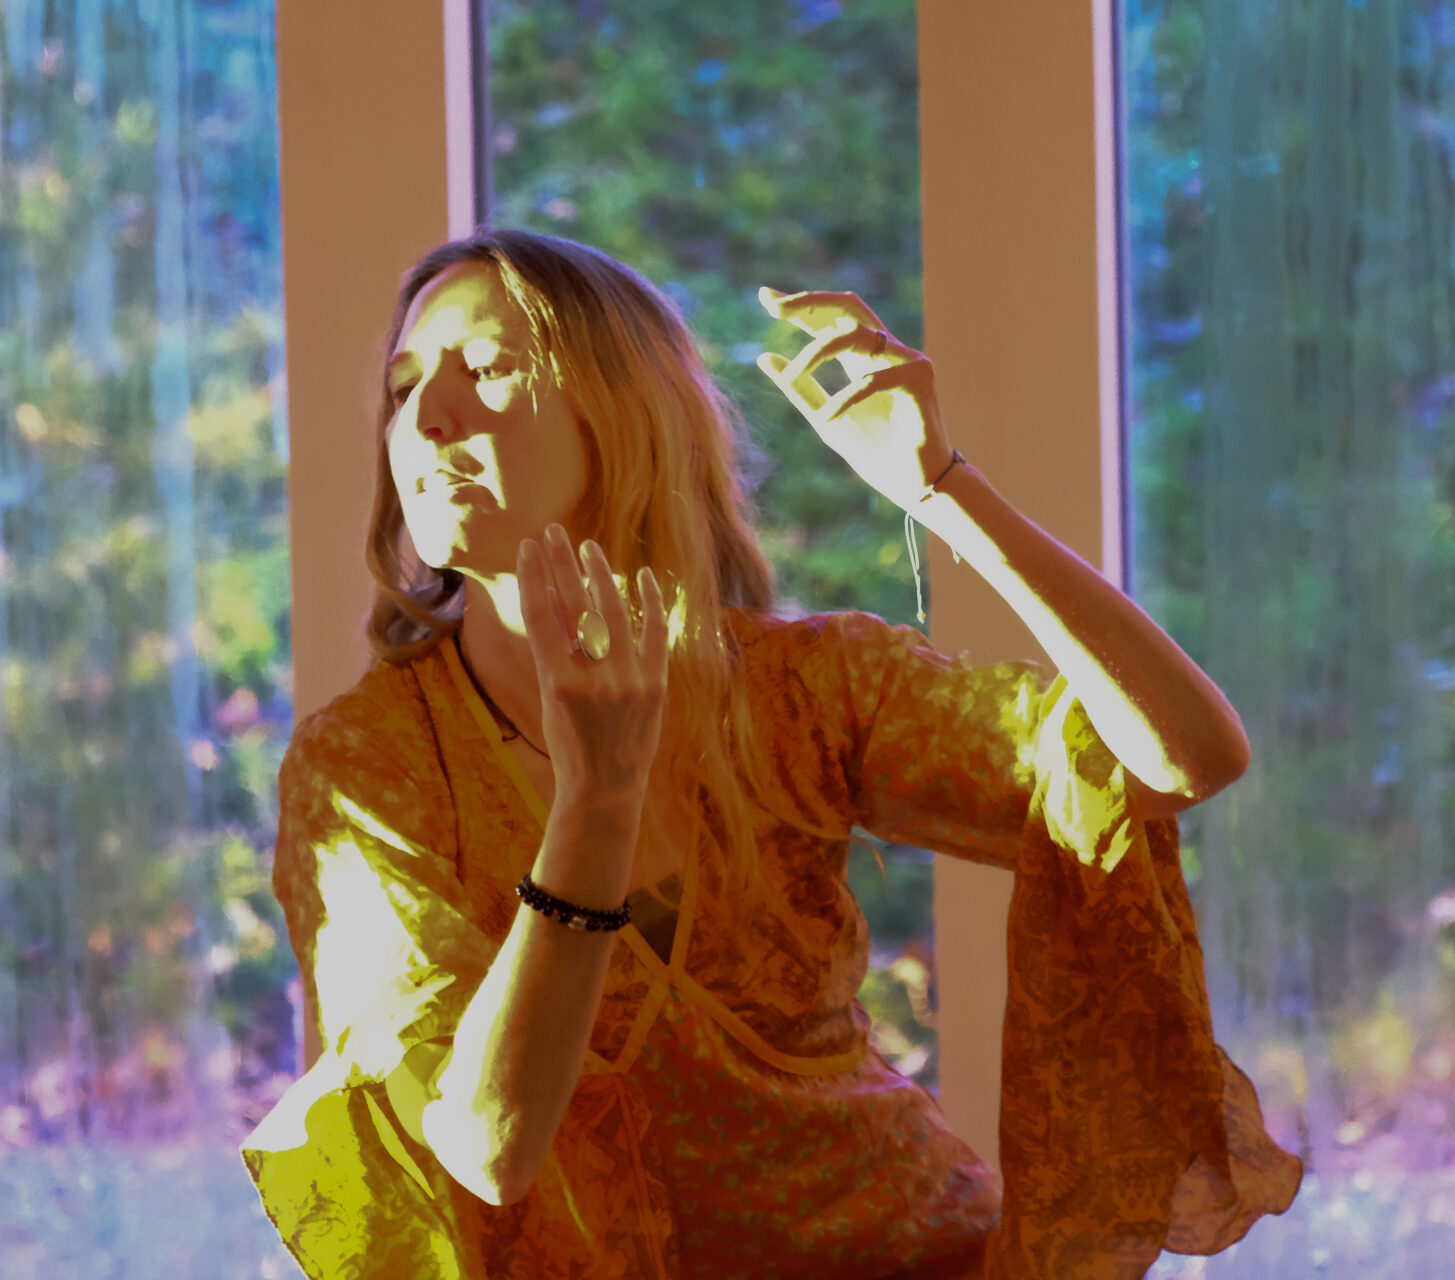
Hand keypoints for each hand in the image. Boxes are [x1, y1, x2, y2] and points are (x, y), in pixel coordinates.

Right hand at [516, 524, 668, 809]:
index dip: (534, 576)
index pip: (541, 615)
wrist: (605, 788)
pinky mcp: (656, 685)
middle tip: (555, 532)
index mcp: (556, 682)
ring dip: (600, 574)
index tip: (529, 546)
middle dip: (563, 563)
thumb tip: (552, 597)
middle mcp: (592, 678)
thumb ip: (552, 652)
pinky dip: (650, 602)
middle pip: (575, 605)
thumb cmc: (568, 742)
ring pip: (614, 612)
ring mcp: (628, 680)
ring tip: (589, 549)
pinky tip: (642, 575)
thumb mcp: (548, 699)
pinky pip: (655, 633)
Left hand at [755, 286, 957, 511]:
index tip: (764, 297)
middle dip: (809, 302)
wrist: (914, 485)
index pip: (831, 320)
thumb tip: (764, 356)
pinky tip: (827, 418)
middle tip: (774, 308)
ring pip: (855, 335)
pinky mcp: (919, 381)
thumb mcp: (824, 418)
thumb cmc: (876, 452)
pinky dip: (844, 397)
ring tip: (792, 375)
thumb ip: (799, 388)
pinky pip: (872, 379)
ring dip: (816, 352)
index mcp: (864, 358)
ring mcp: (907, 361)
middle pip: (848, 307)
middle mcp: (886, 352)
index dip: (800, 306)